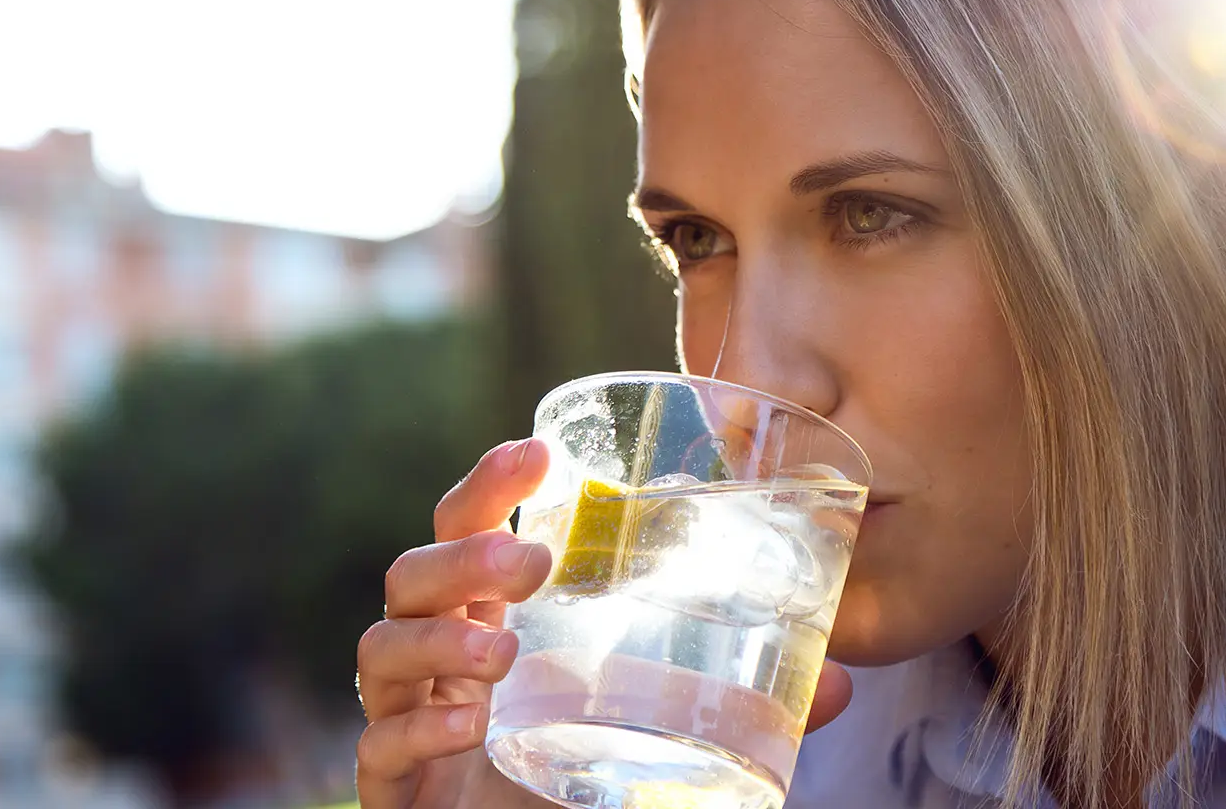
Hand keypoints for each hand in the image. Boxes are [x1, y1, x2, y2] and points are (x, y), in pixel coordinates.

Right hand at [353, 438, 856, 807]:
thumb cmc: (591, 777)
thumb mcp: (669, 727)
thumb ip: (747, 702)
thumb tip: (846, 683)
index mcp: (497, 618)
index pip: (467, 526)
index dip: (488, 483)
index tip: (535, 451)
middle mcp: (442, 657)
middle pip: (412, 574)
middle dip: (462, 557)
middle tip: (529, 567)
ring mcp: (411, 719)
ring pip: (382, 649)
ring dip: (437, 642)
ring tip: (499, 657)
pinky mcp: (398, 788)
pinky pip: (379, 746)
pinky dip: (413, 730)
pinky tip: (467, 722)